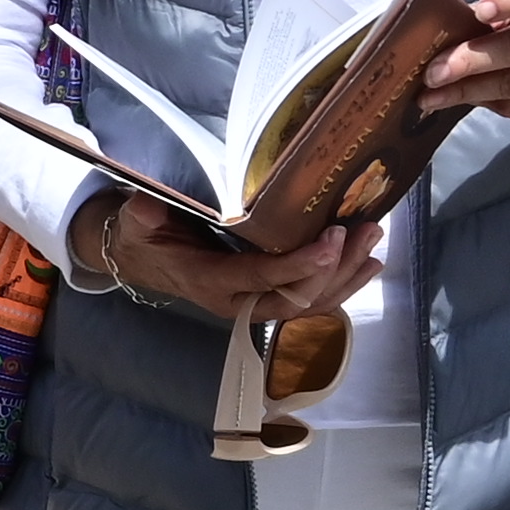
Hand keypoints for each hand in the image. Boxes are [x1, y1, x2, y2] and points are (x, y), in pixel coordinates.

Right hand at [79, 187, 383, 330]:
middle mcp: (239, 302)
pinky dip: (344, 283)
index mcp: (210, 283)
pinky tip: (370, 263)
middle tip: (360, 231)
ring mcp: (257, 303)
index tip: (330, 242)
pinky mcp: (270, 296)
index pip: (260, 279)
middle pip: (297, 298)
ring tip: (373, 240)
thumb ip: (142, 217)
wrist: (145, 259)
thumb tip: (146, 206)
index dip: (297, 266)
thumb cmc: (146, 237)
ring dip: (347, 275)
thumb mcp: (136, 224)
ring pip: (311, 303)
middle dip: (334, 270)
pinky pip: (313, 299)